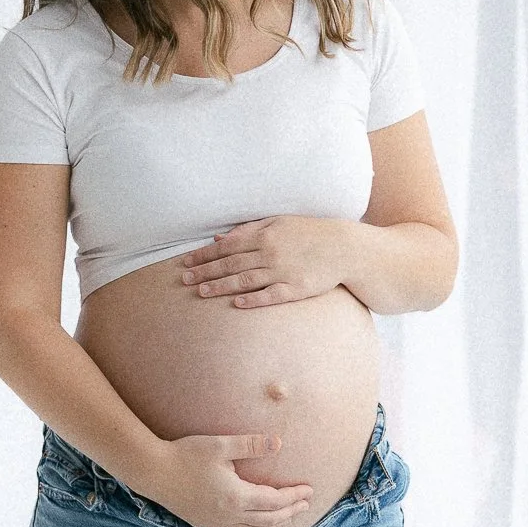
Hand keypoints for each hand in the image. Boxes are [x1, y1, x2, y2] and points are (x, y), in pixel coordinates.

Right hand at [150, 432, 315, 526]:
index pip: (275, 501)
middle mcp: (229, 515)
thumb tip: (278, 443)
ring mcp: (217, 523)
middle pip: (269, 520)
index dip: (294, 496)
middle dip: (290, 512)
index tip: (309, 490)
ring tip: (288, 517)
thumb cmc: (186, 454)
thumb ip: (251, 445)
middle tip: (305, 504)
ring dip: (275, 526)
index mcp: (236, 497)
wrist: (154, 471)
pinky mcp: (205, 524)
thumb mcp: (221, 446)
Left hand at [177, 217, 356, 307]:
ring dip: (221, 286)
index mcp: (265, 235)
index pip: (227, 246)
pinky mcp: (296, 288)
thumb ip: (249, 229)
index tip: (186, 262)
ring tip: (201, 293)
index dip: (204, 255)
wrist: (344, 247)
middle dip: (205, 272)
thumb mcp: (279, 222)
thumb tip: (220, 238)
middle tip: (184, 281)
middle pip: (231, 264)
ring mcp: (283, 272)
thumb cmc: (309, 232)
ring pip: (245, 280)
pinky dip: (253, 299)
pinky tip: (236, 304)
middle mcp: (271, 253)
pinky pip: (270, 295)